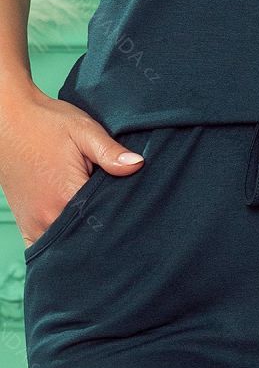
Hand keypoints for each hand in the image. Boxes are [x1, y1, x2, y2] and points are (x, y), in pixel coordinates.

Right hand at [0, 80, 144, 247]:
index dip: (123, 213)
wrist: (9, 121)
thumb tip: (138, 165)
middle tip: (117, 207)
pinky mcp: (26, 226)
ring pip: (69, 244)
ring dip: (85, 234)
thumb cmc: (46, 123)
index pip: (105, 220)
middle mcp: (48, 218)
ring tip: (98, 212)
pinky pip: (47, 246)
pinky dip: (64, 241)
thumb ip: (109, 152)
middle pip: (88, 236)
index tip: (132, 204)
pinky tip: (77, 225)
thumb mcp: (84, 130)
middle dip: (105, 226)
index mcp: (66, 196)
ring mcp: (34, 225)